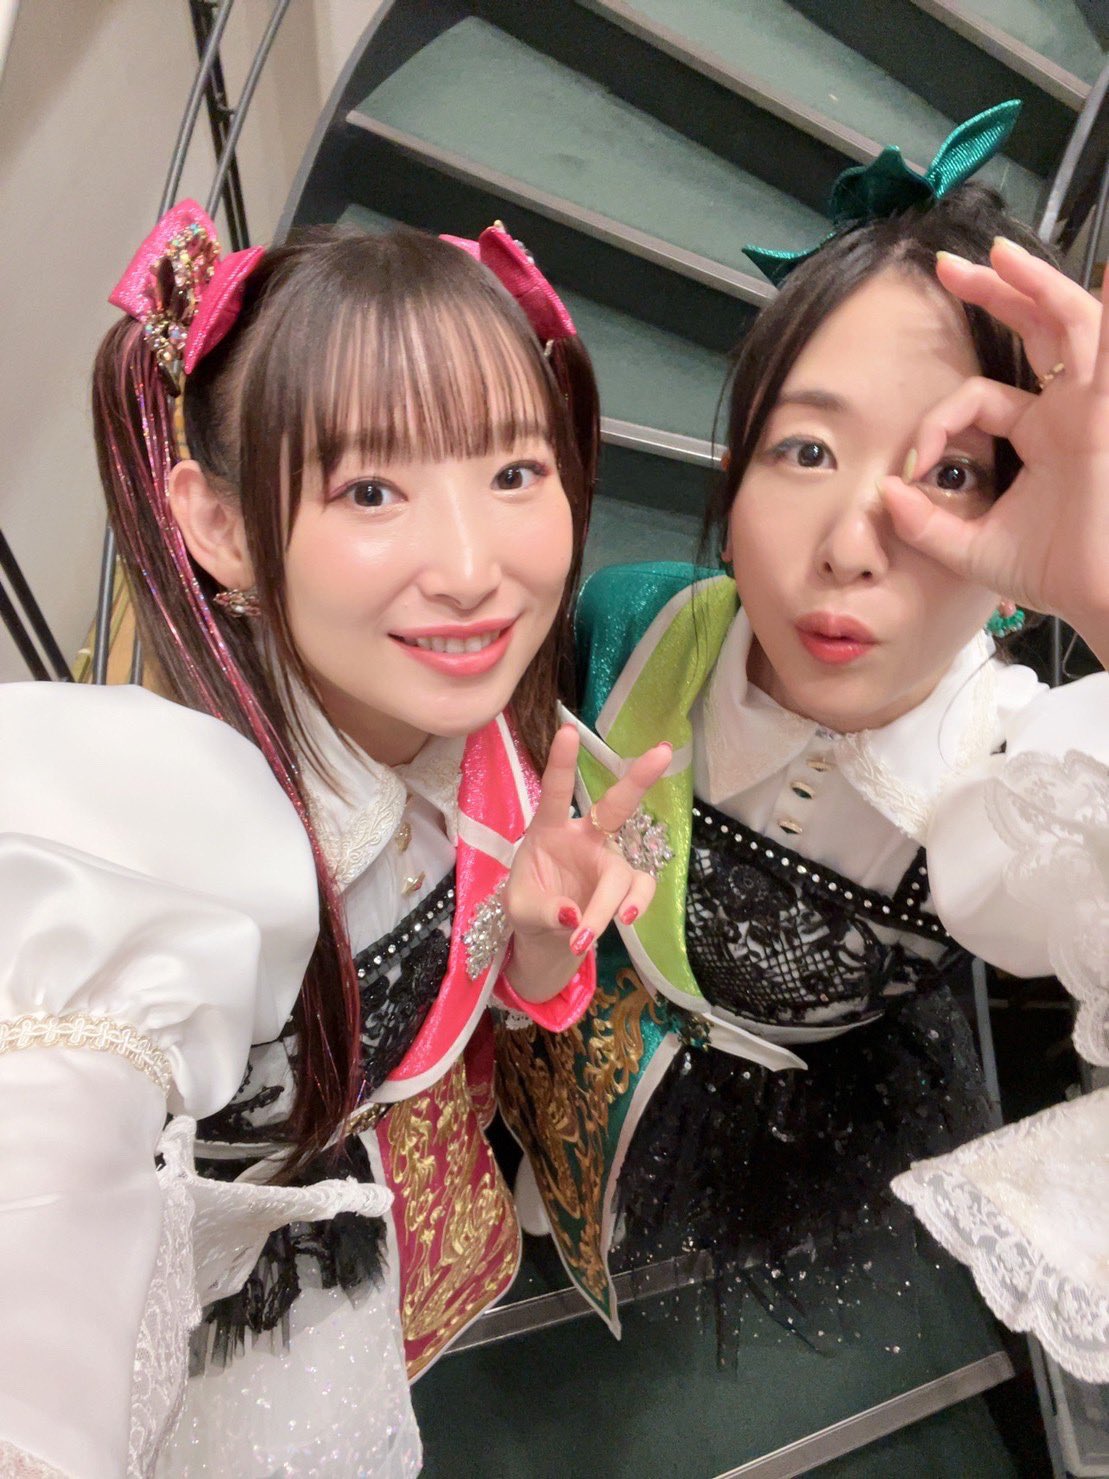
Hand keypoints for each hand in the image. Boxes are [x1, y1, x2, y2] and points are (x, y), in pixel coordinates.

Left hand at [503, 723, 671, 1001]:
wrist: (548, 937)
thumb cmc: (529, 908)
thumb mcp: (520, 910)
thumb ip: (543, 911)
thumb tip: (573, 916)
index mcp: (549, 829)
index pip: (556, 792)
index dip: (562, 764)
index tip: (568, 732)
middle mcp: (584, 837)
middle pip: (617, 805)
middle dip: (639, 778)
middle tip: (663, 751)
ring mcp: (608, 860)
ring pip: (622, 873)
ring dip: (608, 905)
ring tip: (584, 936)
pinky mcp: (624, 885)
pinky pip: (641, 889)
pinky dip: (636, 905)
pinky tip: (624, 920)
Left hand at [880, 236, 1108, 667]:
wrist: (1102, 596)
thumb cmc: (1056, 575)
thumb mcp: (971, 548)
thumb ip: (925, 523)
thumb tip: (884, 492)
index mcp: (1042, 435)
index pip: (978, 399)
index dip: (935, 423)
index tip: (909, 465)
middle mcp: (1068, 410)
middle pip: (1034, 330)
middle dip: (993, 293)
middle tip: (947, 268)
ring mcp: (1092, 404)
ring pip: (1067, 319)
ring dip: (1031, 281)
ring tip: (995, 253)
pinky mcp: (1100, 409)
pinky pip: (1094, 336)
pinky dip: (1068, 302)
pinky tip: (1052, 277)